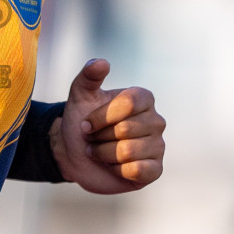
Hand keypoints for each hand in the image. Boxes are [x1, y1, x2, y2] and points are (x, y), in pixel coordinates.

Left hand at [49, 59, 163, 194]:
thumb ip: (88, 75)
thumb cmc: (82, 120)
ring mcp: (158, 146)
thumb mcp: (80, 95)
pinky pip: (137, 170)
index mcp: (144, 99)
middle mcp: (156, 121)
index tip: (85, 124)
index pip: (128, 104)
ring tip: (100, 152)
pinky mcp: (155, 170)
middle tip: (94, 138)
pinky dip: (116, 170)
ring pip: (127, 152)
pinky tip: (113, 166)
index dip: (101, 116)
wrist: (75, 153)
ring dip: (103, 154)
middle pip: (125, 129)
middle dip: (99, 137)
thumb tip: (102, 63)